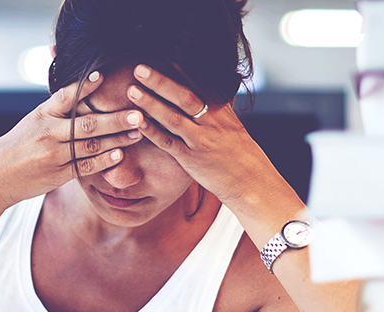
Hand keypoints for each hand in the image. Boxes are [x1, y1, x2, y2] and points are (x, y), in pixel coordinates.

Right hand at [0, 72, 145, 206]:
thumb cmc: (17, 146)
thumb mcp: (31, 121)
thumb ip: (56, 109)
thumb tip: (85, 89)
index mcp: (41, 115)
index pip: (64, 97)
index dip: (84, 87)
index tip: (103, 76)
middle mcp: (48, 133)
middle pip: (86, 124)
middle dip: (115, 119)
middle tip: (138, 113)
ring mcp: (54, 155)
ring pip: (90, 146)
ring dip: (117, 139)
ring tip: (137, 132)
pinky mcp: (58, 174)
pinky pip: (85, 166)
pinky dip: (104, 160)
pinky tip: (120, 154)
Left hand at [125, 64, 283, 206]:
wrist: (252, 183)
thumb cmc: (241, 155)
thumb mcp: (233, 126)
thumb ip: (218, 109)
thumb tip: (212, 91)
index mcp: (220, 111)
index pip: (197, 86)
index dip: (178, 72)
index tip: (161, 57)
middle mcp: (211, 122)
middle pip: (183, 96)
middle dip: (160, 81)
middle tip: (140, 69)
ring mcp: (200, 140)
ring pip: (172, 118)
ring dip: (150, 103)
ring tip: (132, 91)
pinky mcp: (191, 159)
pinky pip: (168, 143)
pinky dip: (152, 131)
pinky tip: (137, 122)